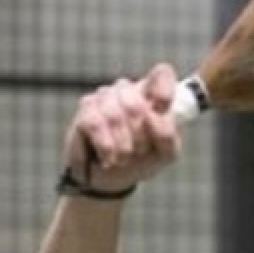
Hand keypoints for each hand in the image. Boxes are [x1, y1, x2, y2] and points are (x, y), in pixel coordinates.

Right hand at [63, 64, 182, 194]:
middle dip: (140, 135)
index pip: (162, 73)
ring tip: (124, 158)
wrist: (112, 178)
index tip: (162, 110)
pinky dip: (106, 146)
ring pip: (115, 115)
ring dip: (123, 144)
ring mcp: (105, 97)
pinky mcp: (86, 109)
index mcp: (153, 95)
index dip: (164, 89)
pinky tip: (109, 158)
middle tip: (140, 151)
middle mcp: (128, 90)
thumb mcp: (166, 153)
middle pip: (137, 103)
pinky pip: (96, 123)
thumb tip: (155, 114)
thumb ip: (168, 134)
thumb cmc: (143, 159)